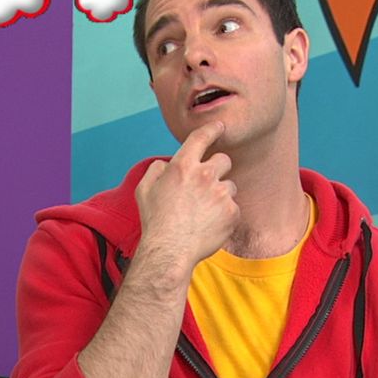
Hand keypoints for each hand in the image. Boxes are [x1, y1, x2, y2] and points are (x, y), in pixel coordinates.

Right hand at [135, 122, 238, 272]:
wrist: (170, 251)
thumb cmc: (155, 221)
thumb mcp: (144, 190)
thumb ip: (156, 170)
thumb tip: (167, 164)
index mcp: (182, 166)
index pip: (201, 138)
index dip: (212, 129)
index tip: (220, 127)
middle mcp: (205, 175)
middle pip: (224, 160)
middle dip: (217, 169)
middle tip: (206, 186)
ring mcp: (221, 194)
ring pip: (229, 186)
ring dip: (220, 194)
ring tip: (204, 212)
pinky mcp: (232, 212)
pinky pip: (233, 207)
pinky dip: (225, 214)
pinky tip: (210, 224)